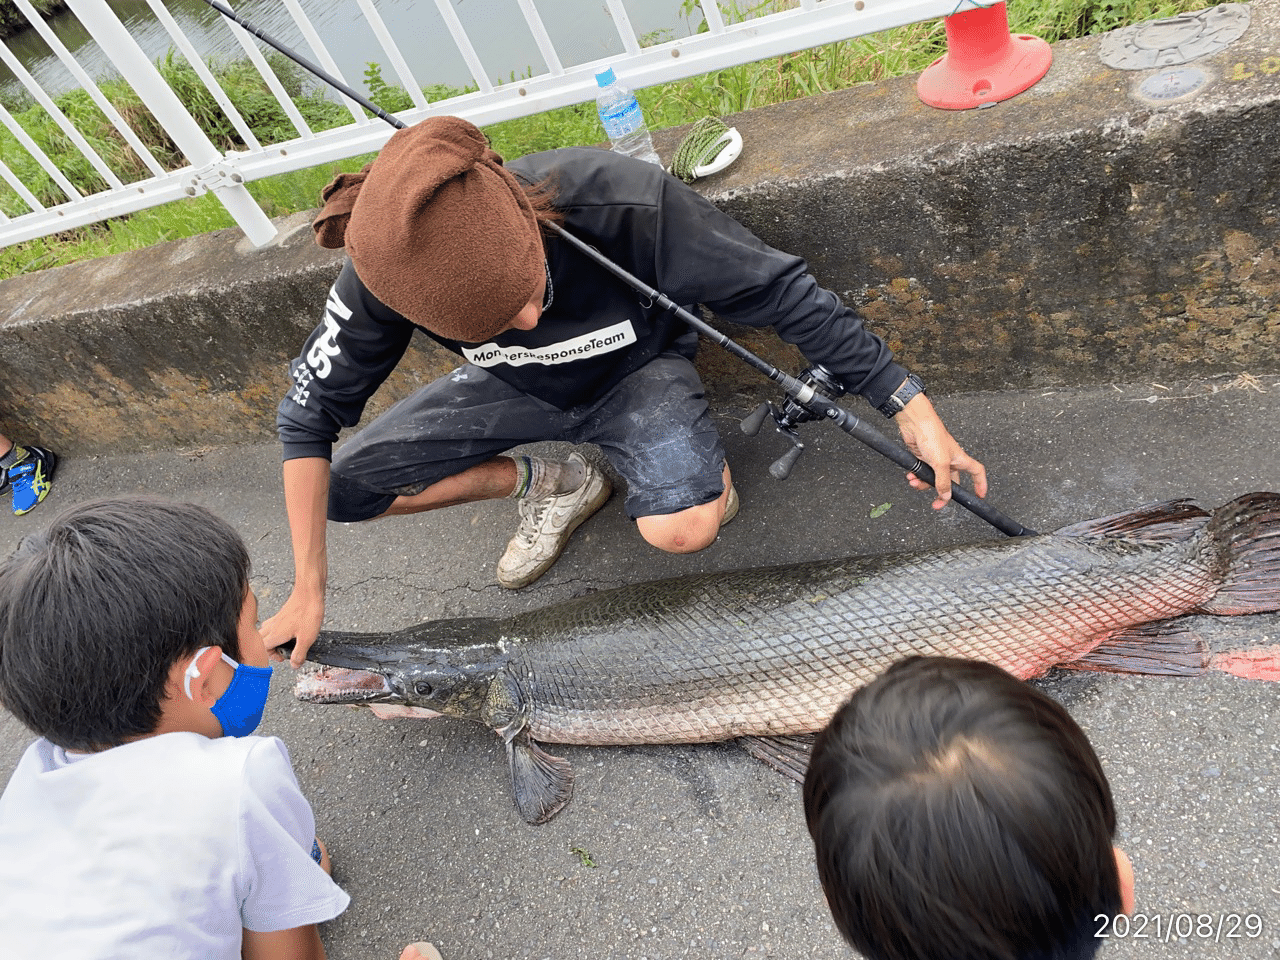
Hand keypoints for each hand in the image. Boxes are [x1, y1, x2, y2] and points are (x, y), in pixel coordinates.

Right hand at [261, 587, 325, 667]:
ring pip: (266, 631)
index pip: (264, 649)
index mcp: (276, 634)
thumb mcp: (307, 638)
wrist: (310, 592)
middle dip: (270, 648)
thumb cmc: (308, 612)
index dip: (272, 656)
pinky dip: (277, 629)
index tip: (284, 657)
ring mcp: (277, 618)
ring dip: (272, 638)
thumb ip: (299, 653)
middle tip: (283, 650)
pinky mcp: (282, 612)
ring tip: (286, 641)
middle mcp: (273, 626)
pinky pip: (273, 623)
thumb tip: (294, 665)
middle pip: (261, 640)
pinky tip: (289, 629)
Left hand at [893, 393, 986, 508]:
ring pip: (933, 479)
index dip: (980, 484)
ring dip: (923, 484)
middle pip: (950, 482)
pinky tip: (911, 476)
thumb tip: (946, 496)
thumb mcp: (940, 463)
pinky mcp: (923, 457)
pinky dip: (916, 476)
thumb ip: (943, 481)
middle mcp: (949, 460)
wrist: (914, 423)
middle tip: (936, 504)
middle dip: (942, 494)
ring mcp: (935, 459)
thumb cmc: (932, 434)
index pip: (976, 472)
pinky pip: (922, 473)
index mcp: (960, 459)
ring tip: (916, 483)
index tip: (979, 496)